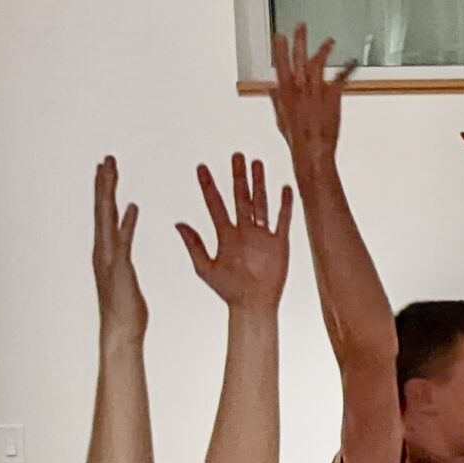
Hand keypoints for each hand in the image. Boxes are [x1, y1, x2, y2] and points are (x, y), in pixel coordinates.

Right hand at [91, 157, 145, 335]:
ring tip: (110, 171)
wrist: (122, 330)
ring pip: (107, 218)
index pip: (106, 213)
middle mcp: (104, 249)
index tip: (107, 169)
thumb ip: (122, 246)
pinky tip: (133, 206)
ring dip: (109, 194)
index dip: (106, 190)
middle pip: (103, 209)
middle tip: (108, 159)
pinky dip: (126, 223)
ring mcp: (108, 257)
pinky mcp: (119, 267)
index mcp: (107, 250)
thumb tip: (125, 228)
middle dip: (105, 183)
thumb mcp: (126, 271)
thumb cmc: (126, 307)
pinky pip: (123, 239)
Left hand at [177, 154, 293, 310]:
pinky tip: (285, 188)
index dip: (208, 186)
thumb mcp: (205, 268)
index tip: (201, 167)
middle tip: (235, 155)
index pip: (214, 204)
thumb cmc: (228, 290)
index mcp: (224, 235)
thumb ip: (193, 245)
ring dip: (259, 184)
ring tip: (257, 163)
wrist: (253, 305)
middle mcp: (243, 231)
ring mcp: (262, 236)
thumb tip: (178, 223)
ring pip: (260, 203)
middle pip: (240, 197)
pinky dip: (284, 205)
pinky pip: (282, 220)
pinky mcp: (279, 244)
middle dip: (237, 176)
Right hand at [269, 25, 354, 164]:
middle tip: (301, 27)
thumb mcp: (281, 118)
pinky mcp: (333, 97)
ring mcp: (317, 91)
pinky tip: (352, 63)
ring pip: (319, 64)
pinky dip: (348, 69)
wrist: (313, 150)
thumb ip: (276, 100)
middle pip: (299, 58)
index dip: (281, 49)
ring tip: (329, 41)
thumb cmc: (297, 139)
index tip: (281, 36)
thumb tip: (271, 90)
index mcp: (286, 92)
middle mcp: (301, 88)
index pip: (281, 64)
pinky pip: (341, 78)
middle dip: (300, 40)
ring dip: (324, 50)